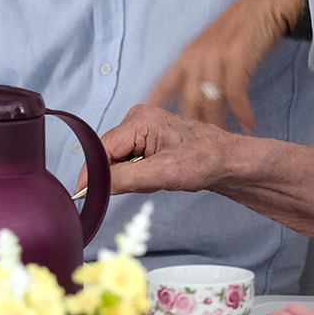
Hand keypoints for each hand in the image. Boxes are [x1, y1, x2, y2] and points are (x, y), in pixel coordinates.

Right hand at [77, 104, 235, 195]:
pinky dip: (135, 173)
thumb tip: (92, 186)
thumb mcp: (163, 174)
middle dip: (115, 175)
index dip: (92, 174)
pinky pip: (128, 159)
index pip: (101, 149)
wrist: (229, 160)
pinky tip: (155, 174)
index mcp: (140, 120)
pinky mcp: (146, 138)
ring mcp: (142, 127)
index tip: (85, 196)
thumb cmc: (206, 161)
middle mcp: (137, 118)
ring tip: (154, 178)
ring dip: (127, 175)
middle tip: (140, 185)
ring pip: (117, 158)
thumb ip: (124, 178)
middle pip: (107, 153)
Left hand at [145, 0, 304, 132]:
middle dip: (189, 129)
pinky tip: (248, 126)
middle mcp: (195, 59)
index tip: (144, 132)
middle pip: (186, 102)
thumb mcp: (210, 48)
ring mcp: (215, 59)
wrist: (263, 5)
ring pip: (210, 101)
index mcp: (186, 57)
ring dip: (217, 125)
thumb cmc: (238, 28)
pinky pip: (236, 94)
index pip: (162, 88)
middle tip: (192, 153)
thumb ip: (199, 71)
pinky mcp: (237, 59)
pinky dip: (243, 113)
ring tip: (222, 144)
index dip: (153, 111)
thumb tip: (194, 99)